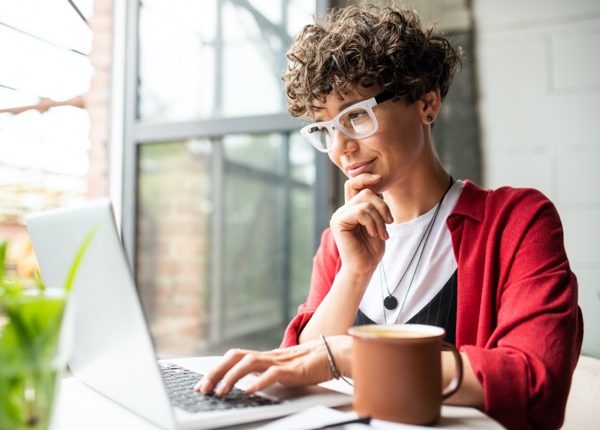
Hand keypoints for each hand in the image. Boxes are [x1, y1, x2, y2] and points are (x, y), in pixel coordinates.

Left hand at [195, 336, 350, 395]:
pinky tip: (249, 391)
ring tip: (221, 392)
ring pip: (249, 363)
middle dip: (216, 372)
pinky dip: (259, 382)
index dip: (215, 369)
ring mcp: (279, 362)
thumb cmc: (307, 365)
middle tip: (203, 389)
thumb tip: (243, 385)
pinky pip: (272, 374)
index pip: (233, 358)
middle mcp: (267, 357)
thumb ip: (263, 374)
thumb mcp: (279, 371)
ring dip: (231, 377)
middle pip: (235, 357)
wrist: (331, 355)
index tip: (202, 385)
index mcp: (263, 357)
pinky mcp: (292, 369)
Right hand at [330, 173, 392, 274]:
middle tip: (389, 223)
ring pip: (365, 202)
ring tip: (381, 233)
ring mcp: (339, 215)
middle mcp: (343, 209)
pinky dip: (372, 222)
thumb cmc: (372, 248)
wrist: (364, 267)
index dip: (365, 177)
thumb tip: (378, 184)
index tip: (380, 177)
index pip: (354, 183)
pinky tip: (374, 233)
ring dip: (379, 218)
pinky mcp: (338, 222)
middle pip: (365, 192)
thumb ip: (375, 205)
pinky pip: (360, 211)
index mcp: (351, 208)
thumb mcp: (378, 222)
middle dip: (383, 206)